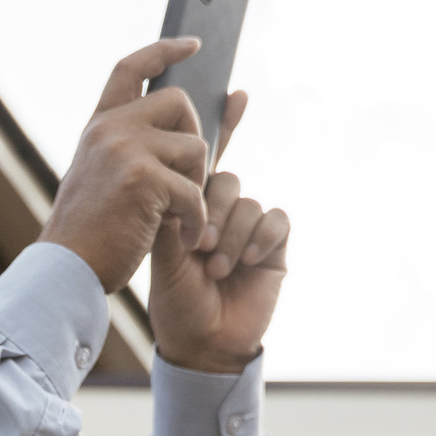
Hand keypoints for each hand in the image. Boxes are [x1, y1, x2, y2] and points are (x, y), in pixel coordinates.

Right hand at [41, 38, 213, 294]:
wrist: (65, 272)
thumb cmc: (92, 235)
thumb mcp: (109, 180)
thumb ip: (140, 150)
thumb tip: (192, 131)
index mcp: (98, 127)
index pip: (131, 68)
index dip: (164, 50)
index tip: (193, 45)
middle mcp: (109, 128)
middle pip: (178, 101)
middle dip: (196, 137)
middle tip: (190, 179)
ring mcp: (124, 148)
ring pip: (195, 146)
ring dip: (199, 184)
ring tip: (183, 216)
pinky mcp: (142, 177)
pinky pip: (195, 189)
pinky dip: (197, 219)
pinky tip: (186, 238)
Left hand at [147, 92, 289, 372]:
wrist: (200, 341)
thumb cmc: (175, 299)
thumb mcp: (160, 247)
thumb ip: (169, 204)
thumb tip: (173, 162)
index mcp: (191, 206)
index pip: (206, 159)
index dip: (221, 127)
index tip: (234, 94)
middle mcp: (223, 211)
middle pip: (226, 178)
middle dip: (213, 209)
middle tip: (198, 245)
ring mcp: (250, 227)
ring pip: (248, 201)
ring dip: (230, 235)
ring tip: (214, 267)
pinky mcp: (275, 246)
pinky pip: (274, 220)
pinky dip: (257, 240)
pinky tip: (242, 264)